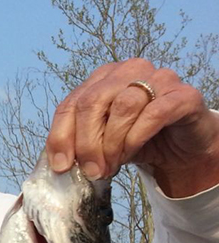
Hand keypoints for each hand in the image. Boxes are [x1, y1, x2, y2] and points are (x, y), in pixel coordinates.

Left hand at [46, 58, 218, 195]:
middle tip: (91, 171)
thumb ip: (80, 145)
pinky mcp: (183, 95)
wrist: (181, 148)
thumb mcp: (101, 143)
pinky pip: (154, 113)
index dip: (61, 136)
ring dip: (113, 143)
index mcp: (102, 79)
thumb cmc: (136, 140)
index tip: (61, 166)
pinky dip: (136, 137)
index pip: (70, 104)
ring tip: (112, 165)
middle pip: (92, 102)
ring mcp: (158, 78)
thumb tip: (59, 164)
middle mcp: (128, 70)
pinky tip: (131, 152)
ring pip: (123, 106)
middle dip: (86, 143)